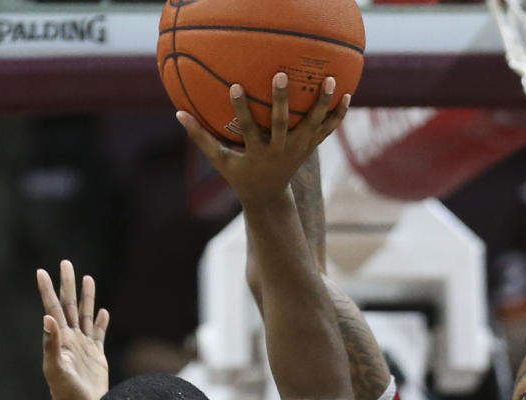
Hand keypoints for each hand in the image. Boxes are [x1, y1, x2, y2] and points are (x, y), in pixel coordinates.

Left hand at [37, 260, 108, 399]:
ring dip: (86, 297)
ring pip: (85, 315)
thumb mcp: (55, 367)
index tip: (42, 271)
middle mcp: (71, 338)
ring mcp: (84, 346)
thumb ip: (51, 343)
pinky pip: (99, 334)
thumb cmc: (65, 391)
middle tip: (66, 263)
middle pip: (69, 305)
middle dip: (68, 284)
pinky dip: (101, 322)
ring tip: (88, 279)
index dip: (47, 290)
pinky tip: (103, 313)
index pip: (52, 308)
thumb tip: (47, 317)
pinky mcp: (97, 356)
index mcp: (60, 338)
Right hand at [177, 74, 349, 207]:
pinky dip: (337, 116)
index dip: (242, 110)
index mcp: (258, 154)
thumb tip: (178, 114)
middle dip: (282, 101)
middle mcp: (280, 152)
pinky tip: (347, 96)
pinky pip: (326, 131)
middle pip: (282, 125)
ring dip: (322, 104)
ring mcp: (298, 151)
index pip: (248, 131)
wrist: (269, 198)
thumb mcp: (221, 161)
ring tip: (331, 80)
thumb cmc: (241, 176)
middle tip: (281, 75)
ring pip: (312, 126)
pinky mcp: (309, 149)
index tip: (235, 87)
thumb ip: (201, 138)